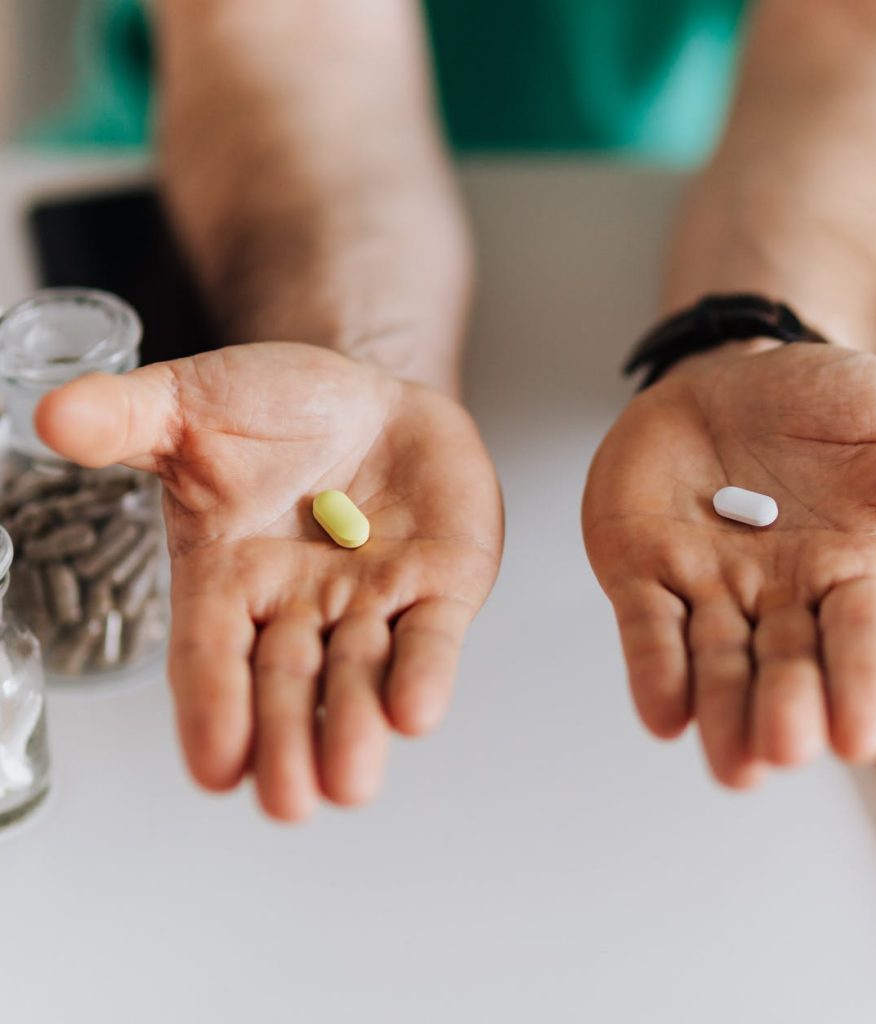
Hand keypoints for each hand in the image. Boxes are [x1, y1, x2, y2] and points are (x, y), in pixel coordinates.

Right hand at [37, 343, 502, 818]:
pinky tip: (417, 711)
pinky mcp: (439, 587)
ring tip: (349, 781)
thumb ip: (130, 418)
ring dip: (355, 725)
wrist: (371, 399)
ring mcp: (372, 600)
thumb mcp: (194, 405)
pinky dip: (425, 672)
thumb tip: (52, 415)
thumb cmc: (277, 411)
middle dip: (286, 741)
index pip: (211, 654)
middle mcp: (299, 605)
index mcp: (229, 578)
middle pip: (287, 683)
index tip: (215, 767)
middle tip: (287, 801)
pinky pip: (431, 635)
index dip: (212, 708)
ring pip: (360, 674)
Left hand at [583, 341, 875, 786]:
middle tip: (785, 748)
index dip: (858, 685)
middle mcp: (778, 595)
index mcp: (849, 571)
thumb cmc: (823, 402)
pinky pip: (648, 625)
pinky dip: (653, 667)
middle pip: (784, 665)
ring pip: (715, 662)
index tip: (858, 739)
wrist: (731, 376)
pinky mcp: (642, 571)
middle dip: (784, 708)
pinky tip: (663, 711)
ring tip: (732, 761)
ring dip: (720, 710)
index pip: (859, 638)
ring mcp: (706, 585)